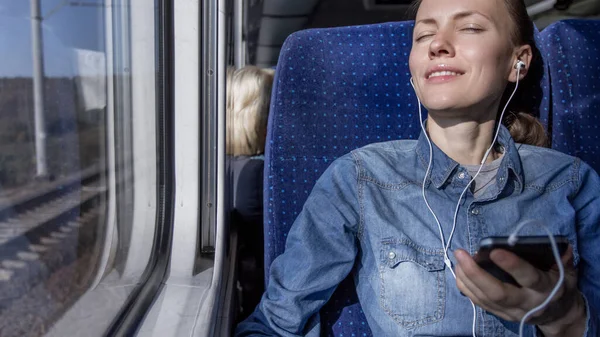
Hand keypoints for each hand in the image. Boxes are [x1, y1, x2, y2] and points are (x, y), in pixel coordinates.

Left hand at [454, 245, 585, 335]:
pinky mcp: (501, 315)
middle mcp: (527, 303)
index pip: (528, 278)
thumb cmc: (559, 286)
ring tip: (458, 258)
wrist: (558, 315)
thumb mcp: (566, 272)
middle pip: (497, 293)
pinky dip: (466, 287)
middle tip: (461, 253)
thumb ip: (562, 259)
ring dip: (466, 278)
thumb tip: (562, 245)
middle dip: (476, 273)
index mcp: (545, 289)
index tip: (494, 251)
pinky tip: (459, 271)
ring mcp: (512, 312)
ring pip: (484, 298)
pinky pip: (479, 302)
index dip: (512, 265)